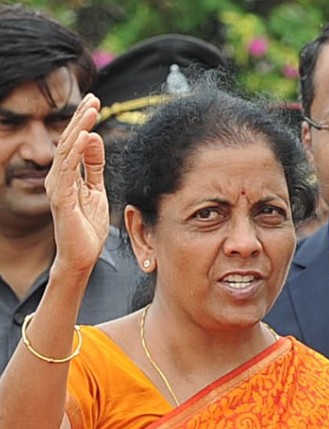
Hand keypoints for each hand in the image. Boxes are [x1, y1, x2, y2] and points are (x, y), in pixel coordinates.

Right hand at [45, 94, 109, 276]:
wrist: (82, 255)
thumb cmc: (88, 226)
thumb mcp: (96, 190)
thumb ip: (94, 166)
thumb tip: (95, 138)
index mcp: (66, 174)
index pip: (74, 142)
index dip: (83, 121)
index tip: (94, 101)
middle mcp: (58, 177)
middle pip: (69, 141)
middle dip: (81, 118)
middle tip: (93, 98)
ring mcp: (58, 187)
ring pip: (68, 150)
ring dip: (80, 128)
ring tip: (91, 110)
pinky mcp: (61, 198)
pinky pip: (68, 170)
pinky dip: (76, 152)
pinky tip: (86, 136)